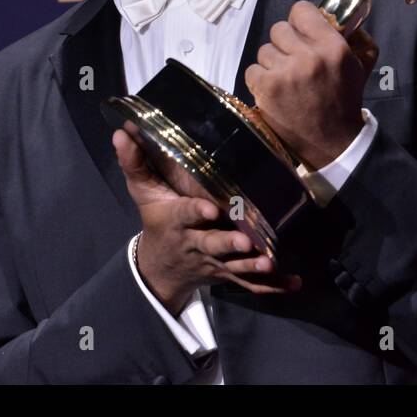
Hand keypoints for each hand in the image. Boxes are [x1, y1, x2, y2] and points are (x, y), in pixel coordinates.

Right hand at [113, 123, 301, 314]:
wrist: (163, 265)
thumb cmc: (156, 220)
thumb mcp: (142, 191)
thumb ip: (134, 162)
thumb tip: (122, 130)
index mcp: (177, 221)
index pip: (187, 215)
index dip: (198, 213)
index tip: (212, 210)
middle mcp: (197, 243)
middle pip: (213, 246)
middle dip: (229, 245)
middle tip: (246, 242)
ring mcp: (215, 262)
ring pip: (235, 268)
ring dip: (253, 267)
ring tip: (271, 262)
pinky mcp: (229, 274)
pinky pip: (252, 284)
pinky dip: (273, 286)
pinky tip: (294, 282)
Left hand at [244, 0, 378, 170]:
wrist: (333, 141)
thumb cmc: (344, 100)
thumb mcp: (359, 64)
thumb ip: (352, 35)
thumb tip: (330, 13)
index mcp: (333, 47)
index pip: (301, 10)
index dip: (300, 21)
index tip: (302, 33)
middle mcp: (309, 57)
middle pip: (279, 29)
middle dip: (285, 44)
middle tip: (294, 61)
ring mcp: (285, 72)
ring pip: (264, 50)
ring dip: (273, 63)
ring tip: (286, 80)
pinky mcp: (266, 88)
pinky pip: (252, 69)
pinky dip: (260, 80)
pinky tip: (274, 91)